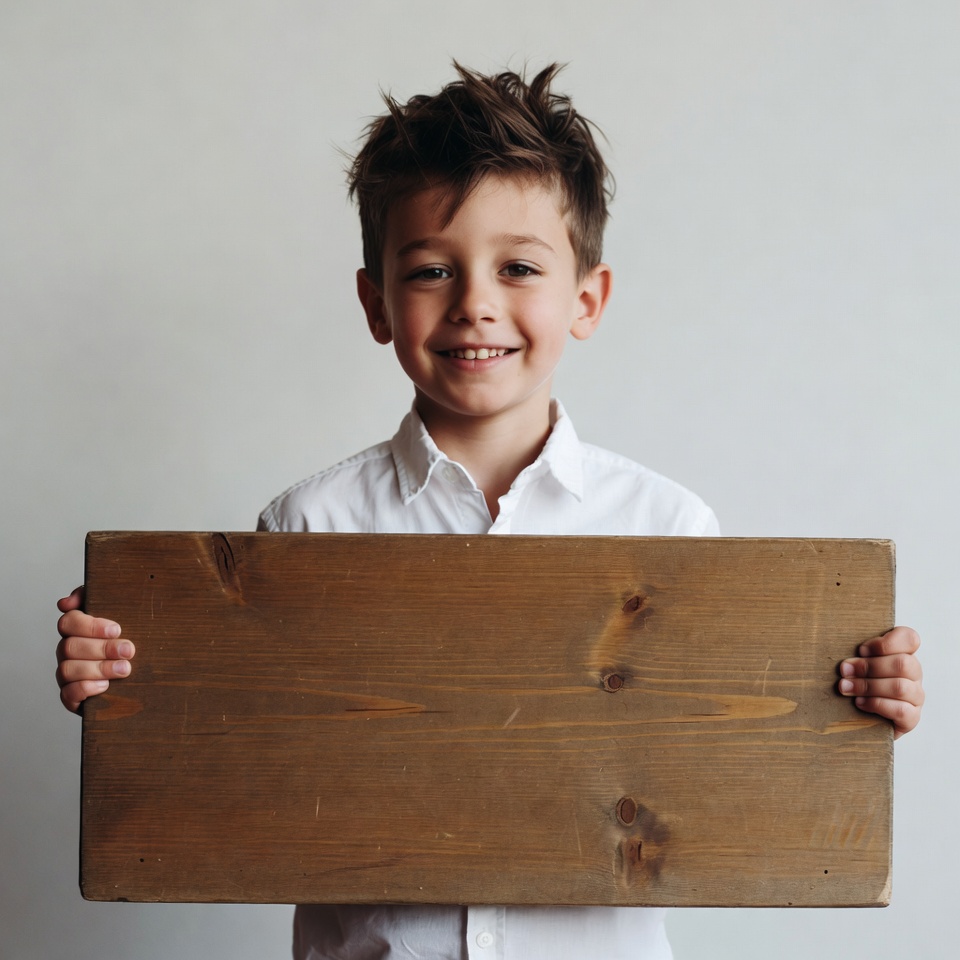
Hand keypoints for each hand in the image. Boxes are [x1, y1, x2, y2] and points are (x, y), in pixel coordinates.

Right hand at [56, 586, 134, 713]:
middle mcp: (67, 651)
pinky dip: (85, 689)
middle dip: (102, 648)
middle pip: (70, 646)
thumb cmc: (125, 640)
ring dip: (98, 669)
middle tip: (128, 650)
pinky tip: (105, 685)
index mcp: (76, 631)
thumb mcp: (121, 613)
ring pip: (67, 669)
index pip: (68, 622)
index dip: (90, 626)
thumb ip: (95, 598)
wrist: (139, 678)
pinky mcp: (71, 697)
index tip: (117, 629)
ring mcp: (67, 674)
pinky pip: (67, 694)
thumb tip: (67, 602)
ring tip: (125, 668)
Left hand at [839, 626, 923, 738]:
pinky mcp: (912, 718)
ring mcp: (915, 697)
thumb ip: (855, 654)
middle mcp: (913, 674)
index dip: (886, 643)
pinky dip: (877, 705)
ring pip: (901, 687)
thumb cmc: (855, 682)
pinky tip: (859, 703)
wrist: (859, 718)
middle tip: (844, 670)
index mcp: (902, 654)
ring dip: (868, 686)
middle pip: (903, 664)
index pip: (910, 638)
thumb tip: (844, 660)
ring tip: (845, 688)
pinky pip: (902, 711)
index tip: (861, 649)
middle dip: (869, 667)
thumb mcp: (854, 663)